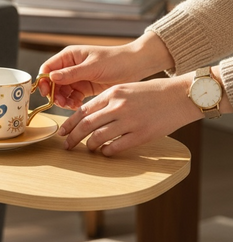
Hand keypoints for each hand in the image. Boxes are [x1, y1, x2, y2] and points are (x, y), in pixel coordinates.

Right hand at [38, 31, 173, 109]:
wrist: (135, 67)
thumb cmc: (115, 61)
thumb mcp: (92, 67)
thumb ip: (71, 73)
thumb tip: (51, 77)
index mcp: (69, 56)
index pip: (48, 68)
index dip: (44, 80)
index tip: (45, 92)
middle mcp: (71, 66)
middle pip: (53, 82)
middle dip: (54, 93)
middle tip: (60, 102)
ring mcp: (78, 77)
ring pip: (62, 91)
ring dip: (63, 99)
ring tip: (70, 105)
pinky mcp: (85, 87)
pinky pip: (72, 96)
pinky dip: (72, 102)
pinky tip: (77, 105)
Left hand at [57, 74, 198, 155]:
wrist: (179, 95)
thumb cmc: (153, 92)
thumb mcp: (126, 89)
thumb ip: (108, 101)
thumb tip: (89, 116)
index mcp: (112, 93)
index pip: (83, 111)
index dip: (69, 124)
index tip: (62, 132)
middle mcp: (118, 106)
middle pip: (86, 125)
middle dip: (72, 138)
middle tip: (67, 146)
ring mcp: (129, 121)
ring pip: (98, 137)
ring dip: (89, 146)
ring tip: (88, 149)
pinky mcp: (141, 134)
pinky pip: (116, 147)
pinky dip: (107, 151)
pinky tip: (106, 152)